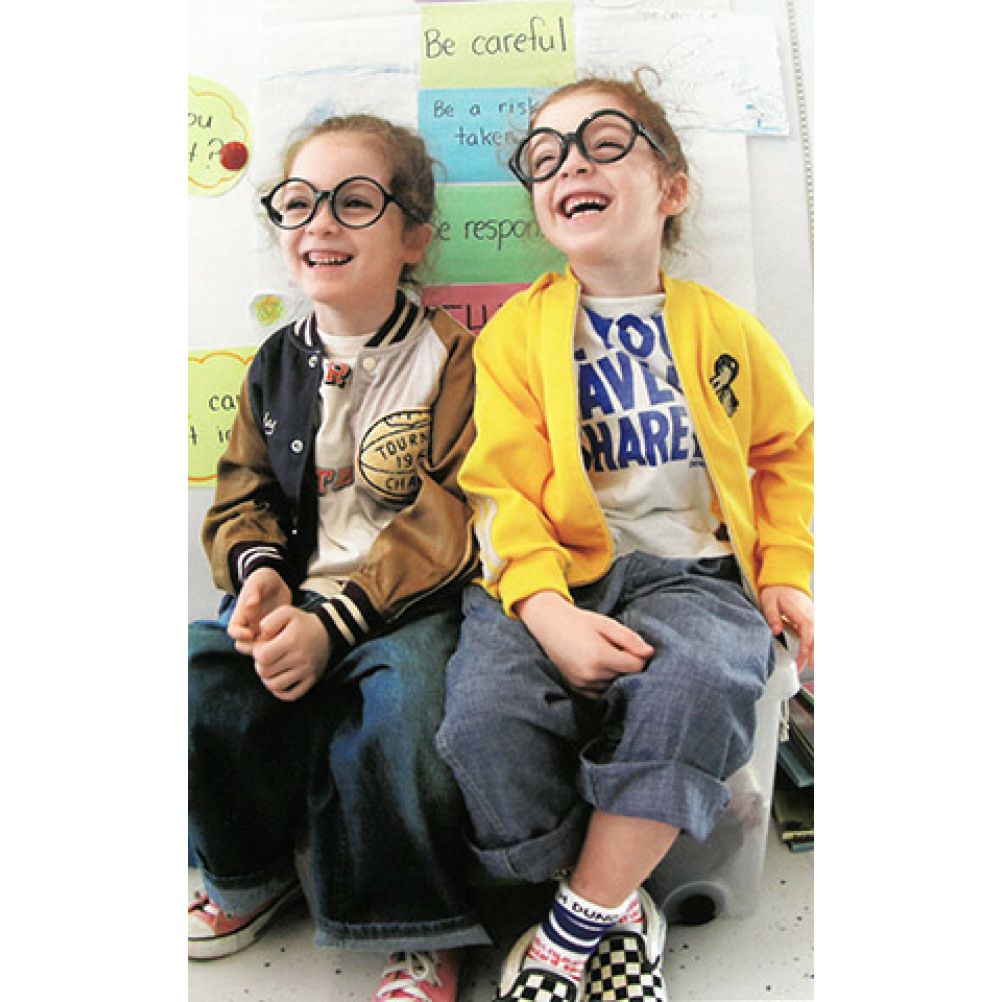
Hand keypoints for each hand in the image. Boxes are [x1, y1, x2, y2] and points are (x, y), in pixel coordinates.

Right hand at [228, 568, 291, 644]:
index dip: (239, 635)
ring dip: (267, 649)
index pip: (233, 631)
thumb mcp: (260, 579)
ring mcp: (260, 631)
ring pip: (259, 648)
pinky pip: (273, 645)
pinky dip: (278, 646)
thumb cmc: (265, 580)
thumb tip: (250, 603)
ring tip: (279, 641)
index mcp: (241, 615)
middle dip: (253, 647)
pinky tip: (287, 640)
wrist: (278, 585)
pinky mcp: (273, 633)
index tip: (250, 633)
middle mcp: (248, 626)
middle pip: (244, 645)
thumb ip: (254, 589)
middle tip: (267, 643)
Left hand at [242, 605, 331, 701]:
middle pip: (266, 673)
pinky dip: (281, 692)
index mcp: (291, 641)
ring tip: (271, 669)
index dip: (257, 653)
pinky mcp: (312, 680)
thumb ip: (269, 621)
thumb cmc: (302, 622)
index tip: (262, 648)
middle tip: (266, 658)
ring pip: (275, 686)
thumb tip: (260, 637)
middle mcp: (299, 658)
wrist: (327, 631)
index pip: (262, 657)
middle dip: (260, 666)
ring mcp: (306, 671)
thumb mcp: (286, 612)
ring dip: (267, 680)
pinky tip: (279, 680)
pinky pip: (291, 695)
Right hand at [515, 591, 653, 697]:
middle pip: (626, 677)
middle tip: (613, 647)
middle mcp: (591, 674)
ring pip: (615, 685)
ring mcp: (583, 684)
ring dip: (615, 674)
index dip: (638, 656)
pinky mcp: (577, 689)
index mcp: (601, 656)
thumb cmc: (580, 622)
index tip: (628, 646)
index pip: (637, 667)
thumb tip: (650, 653)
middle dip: (626, 664)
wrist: (549, 626)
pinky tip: (596, 666)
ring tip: (602, 655)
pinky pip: (601, 692)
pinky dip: (604, 681)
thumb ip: (630, 639)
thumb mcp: (607, 624)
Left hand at [759, 585, 813, 671]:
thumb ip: (773, 616)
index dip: (806, 646)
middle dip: (816, 654)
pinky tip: (813, 656)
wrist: (784, 580)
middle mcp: (811, 615)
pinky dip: (816, 645)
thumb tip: (776, 631)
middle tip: (811, 668)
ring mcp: (813, 617)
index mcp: (801, 612)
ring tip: (812, 665)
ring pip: (819, 637)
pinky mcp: (811, 620)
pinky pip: (816, 634)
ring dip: (817, 651)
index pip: (808, 632)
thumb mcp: (769, 601)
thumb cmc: (777, 591)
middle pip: (817, 637)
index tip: (802, 658)